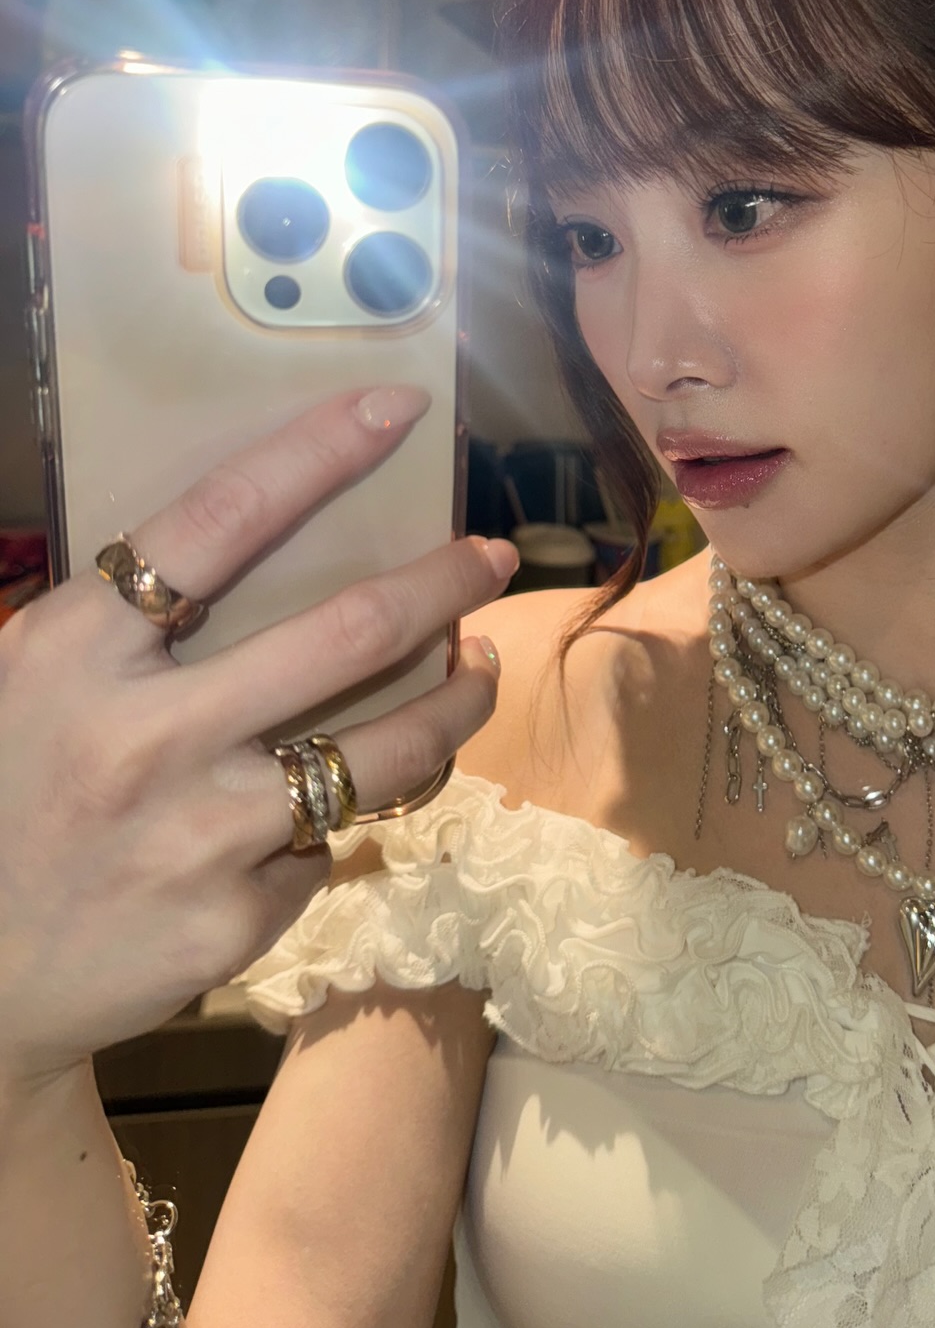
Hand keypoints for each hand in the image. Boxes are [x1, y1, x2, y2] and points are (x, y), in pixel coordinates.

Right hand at [0, 387, 516, 1085]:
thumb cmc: (6, 793)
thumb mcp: (35, 682)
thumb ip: (130, 622)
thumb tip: (269, 546)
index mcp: (78, 650)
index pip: (219, 518)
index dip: (318, 452)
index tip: (397, 407)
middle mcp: (145, 735)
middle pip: (348, 633)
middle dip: (445, 583)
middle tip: (494, 557)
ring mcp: (197, 834)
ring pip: (387, 750)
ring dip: (457, 701)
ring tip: (479, 669)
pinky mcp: (235, 920)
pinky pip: (328, 846)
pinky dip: (332, 823)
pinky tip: (312, 815)